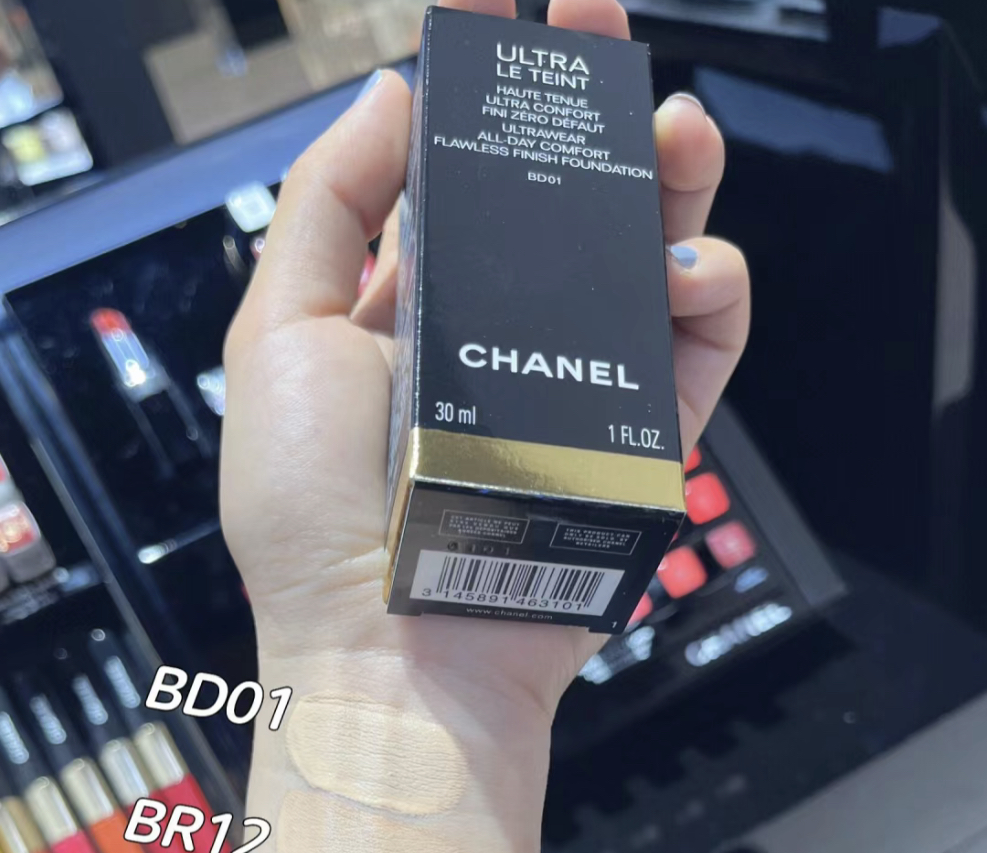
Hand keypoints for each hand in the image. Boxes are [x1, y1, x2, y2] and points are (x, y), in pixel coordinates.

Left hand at [221, 0, 749, 721]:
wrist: (388, 655)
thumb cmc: (314, 517)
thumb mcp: (277, 336)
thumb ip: (328, 208)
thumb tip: (396, 95)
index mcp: (404, 315)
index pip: (459, 183)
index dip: (485, 96)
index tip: (506, 15)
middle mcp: (492, 346)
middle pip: (563, 208)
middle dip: (590, 110)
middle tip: (603, 25)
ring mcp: (568, 396)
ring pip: (643, 265)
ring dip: (671, 183)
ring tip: (676, 131)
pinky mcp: (633, 449)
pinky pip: (696, 356)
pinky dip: (709, 300)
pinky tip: (686, 269)